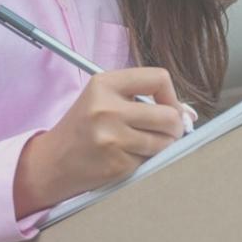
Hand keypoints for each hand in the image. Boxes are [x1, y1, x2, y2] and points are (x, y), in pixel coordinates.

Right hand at [14, 67, 188, 216]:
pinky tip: (127, 158)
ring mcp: (112, 137)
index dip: (172, 96)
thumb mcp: (103, 99)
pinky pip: (150, 160)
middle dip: (174, 127)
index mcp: (104, 84)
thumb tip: (189, 114)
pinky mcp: (116, 163)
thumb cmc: (82, 128)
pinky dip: (146, 161)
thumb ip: (142, 98)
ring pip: (164, 142)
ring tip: (143, 145)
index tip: (169, 108)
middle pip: (169, 115)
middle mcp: (107, 108)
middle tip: (166, 132)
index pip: (158, 78)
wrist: (52, 162)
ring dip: (162, 146)